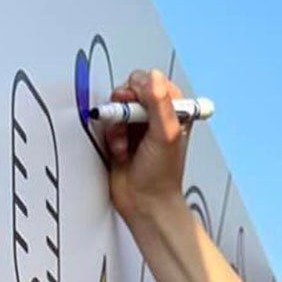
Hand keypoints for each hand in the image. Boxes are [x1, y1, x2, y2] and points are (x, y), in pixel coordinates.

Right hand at [104, 70, 190, 218]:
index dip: (141, 89)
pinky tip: (120, 151)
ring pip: (117, 107)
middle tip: (128, 121)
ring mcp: (136, 126)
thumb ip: (160, 103)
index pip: (153, 81)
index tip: (140, 105)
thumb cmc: (162, 175)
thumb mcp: (166, 134)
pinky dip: (110, 136)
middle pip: (131, 90)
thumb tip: (153, 77)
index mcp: (173, 109)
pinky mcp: (120, 137)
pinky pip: (108, 124)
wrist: (144, 203)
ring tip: (125, 143)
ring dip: (117, 124)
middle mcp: (155, 115)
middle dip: (125, 107)